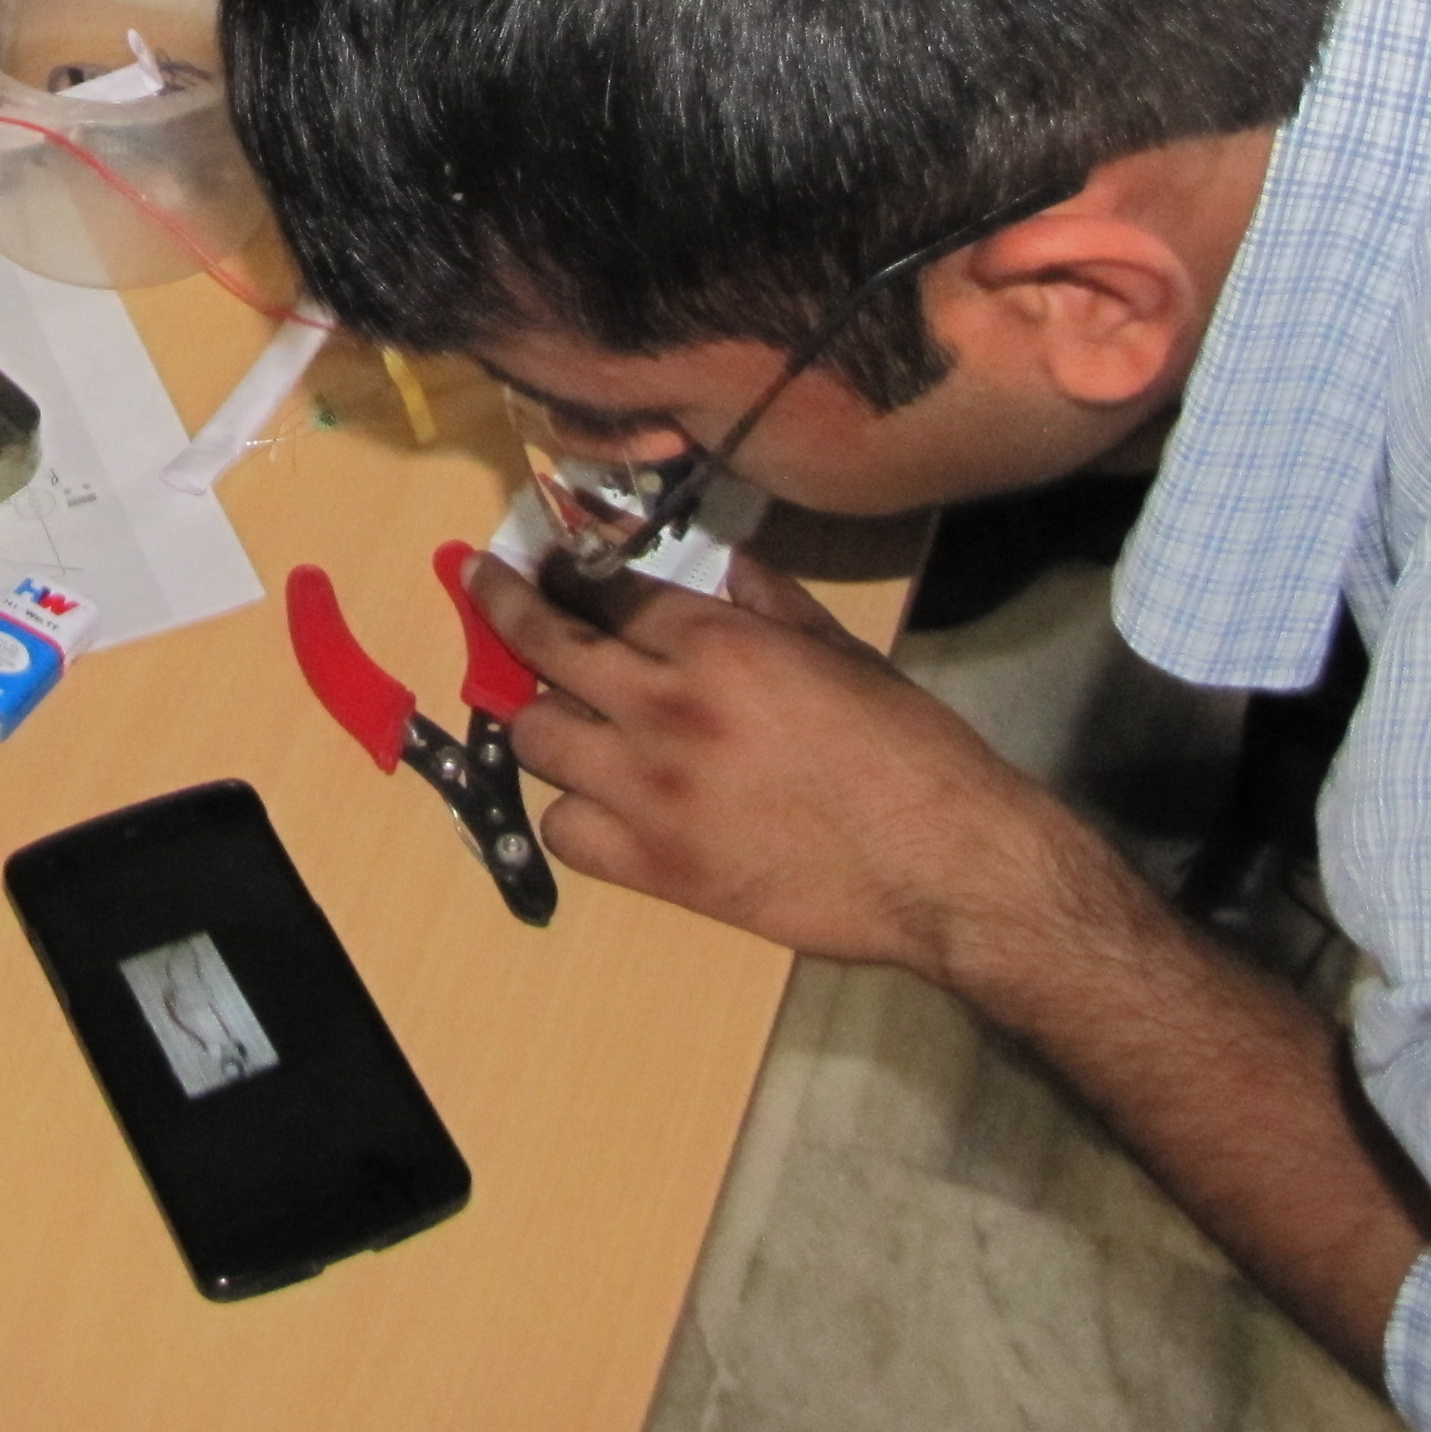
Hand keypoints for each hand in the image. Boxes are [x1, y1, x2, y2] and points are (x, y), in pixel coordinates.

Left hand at [468, 550, 1072, 986]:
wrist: (942, 865)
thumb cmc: (909, 749)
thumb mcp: (844, 653)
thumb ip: (772, 606)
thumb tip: (729, 569)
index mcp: (716, 644)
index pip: (606, 592)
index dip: (567, 574)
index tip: (542, 563)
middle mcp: (664, 706)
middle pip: (544, 647)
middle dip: (507, 610)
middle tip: (488, 590)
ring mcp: (648, 791)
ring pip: (535, 738)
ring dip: (545, 721)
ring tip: (568, 716)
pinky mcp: (654, 868)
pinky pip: (562, 831)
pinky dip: (572, 813)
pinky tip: (600, 804)